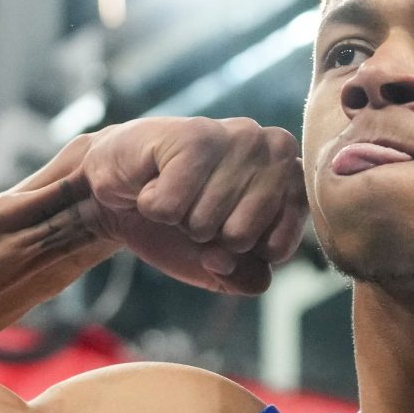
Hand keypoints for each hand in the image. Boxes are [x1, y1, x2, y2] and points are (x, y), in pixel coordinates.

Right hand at [73, 117, 306, 294]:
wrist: (120, 190)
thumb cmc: (181, 223)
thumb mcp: (221, 268)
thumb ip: (245, 279)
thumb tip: (225, 260)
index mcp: (293, 181)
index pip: (277, 250)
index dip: (242, 254)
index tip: (225, 229)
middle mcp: (276, 150)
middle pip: (241, 238)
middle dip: (208, 237)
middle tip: (194, 208)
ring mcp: (237, 137)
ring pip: (205, 222)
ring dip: (179, 219)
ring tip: (175, 192)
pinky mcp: (194, 134)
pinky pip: (171, 207)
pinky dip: (153, 206)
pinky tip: (154, 182)